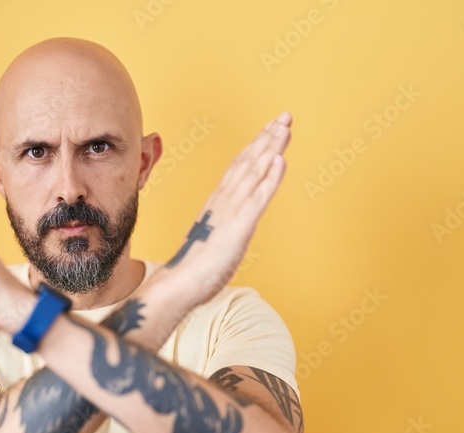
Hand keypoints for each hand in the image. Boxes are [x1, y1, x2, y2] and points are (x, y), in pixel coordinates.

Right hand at [153, 112, 291, 308]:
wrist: (179, 285)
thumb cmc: (194, 269)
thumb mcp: (213, 241)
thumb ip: (221, 228)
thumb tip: (227, 228)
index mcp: (218, 204)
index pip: (239, 169)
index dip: (256, 147)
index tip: (269, 129)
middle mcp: (224, 201)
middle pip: (248, 163)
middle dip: (267, 138)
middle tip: (284, 116)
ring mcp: (231, 212)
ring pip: (254, 172)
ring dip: (271, 148)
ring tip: (284, 127)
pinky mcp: (240, 227)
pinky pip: (258, 197)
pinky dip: (270, 177)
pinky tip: (280, 159)